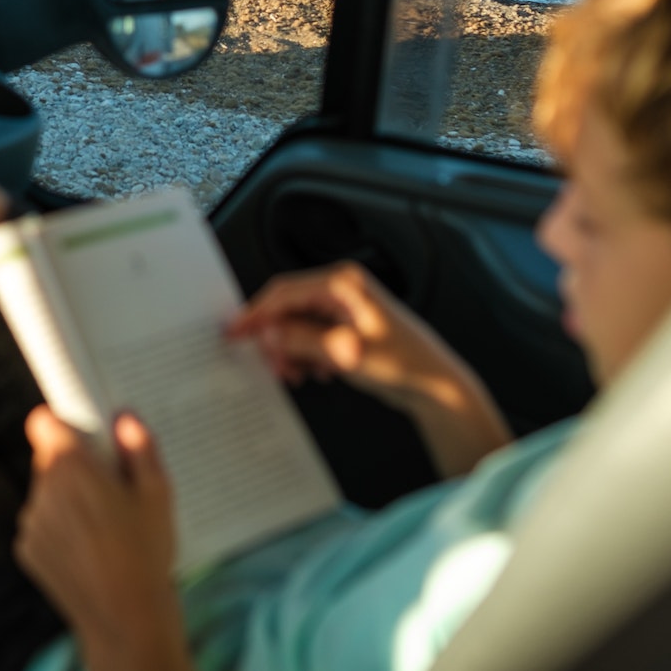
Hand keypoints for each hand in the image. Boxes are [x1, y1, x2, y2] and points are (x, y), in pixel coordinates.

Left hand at [16, 408, 192, 670]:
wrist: (126, 619)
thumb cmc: (146, 553)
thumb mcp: (157, 493)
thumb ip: (140, 447)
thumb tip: (125, 418)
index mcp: (71, 467)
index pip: (44, 422)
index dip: (63, 423)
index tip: (84, 434)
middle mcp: (43, 491)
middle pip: (48, 458)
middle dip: (73, 464)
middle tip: (108, 485)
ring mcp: (32, 524)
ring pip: (45, 493)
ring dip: (65, 498)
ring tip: (104, 525)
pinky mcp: (28, 551)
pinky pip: (41, 524)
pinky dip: (59, 528)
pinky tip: (90, 548)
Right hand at [229, 262, 511, 475]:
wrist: (436, 386)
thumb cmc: (402, 363)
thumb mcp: (346, 353)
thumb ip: (301, 341)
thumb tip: (267, 334)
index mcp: (342, 284)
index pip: (285, 292)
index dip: (256, 313)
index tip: (234, 333)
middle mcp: (341, 290)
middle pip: (289, 309)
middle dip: (276, 339)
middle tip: (272, 367)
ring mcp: (344, 310)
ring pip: (297, 326)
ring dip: (290, 351)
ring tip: (297, 375)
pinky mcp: (347, 329)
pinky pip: (312, 338)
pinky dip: (306, 356)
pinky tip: (317, 373)